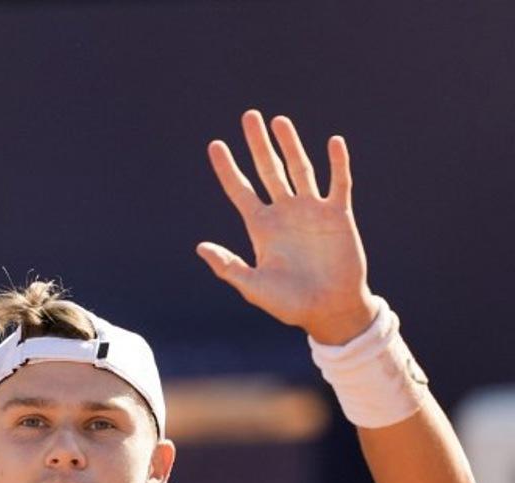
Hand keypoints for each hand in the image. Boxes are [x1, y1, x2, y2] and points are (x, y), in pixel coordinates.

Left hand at [197, 109, 376, 344]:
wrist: (329, 311)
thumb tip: (200, 247)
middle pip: (268, 170)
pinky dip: (337, 164)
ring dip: (290, 145)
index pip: (240, 191)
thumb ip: (229, 266)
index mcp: (262, 228)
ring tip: (279, 121)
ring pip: (300, 169)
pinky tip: (333, 142)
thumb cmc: (290, 304)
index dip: (227, 169)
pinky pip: (338, 183)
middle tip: (249, 116)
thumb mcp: (254, 287)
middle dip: (258, 144)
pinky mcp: (338, 215)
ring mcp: (312, 212)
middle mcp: (285, 213)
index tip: (215, 145)